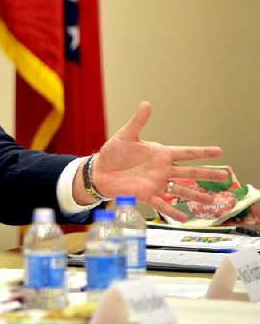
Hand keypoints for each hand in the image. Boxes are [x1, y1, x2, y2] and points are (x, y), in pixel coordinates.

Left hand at [86, 102, 225, 221]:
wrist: (99, 170)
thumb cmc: (113, 153)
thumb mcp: (125, 136)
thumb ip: (138, 122)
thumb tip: (146, 104)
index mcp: (160, 154)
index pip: (186, 152)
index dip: (202, 152)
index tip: (219, 151)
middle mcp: (162, 169)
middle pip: (189, 171)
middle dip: (207, 173)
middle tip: (225, 176)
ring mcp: (156, 183)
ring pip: (180, 190)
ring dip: (195, 195)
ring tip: (212, 201)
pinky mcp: (146, 194)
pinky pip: (162, 204)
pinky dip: (173, 212)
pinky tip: (185, 219)